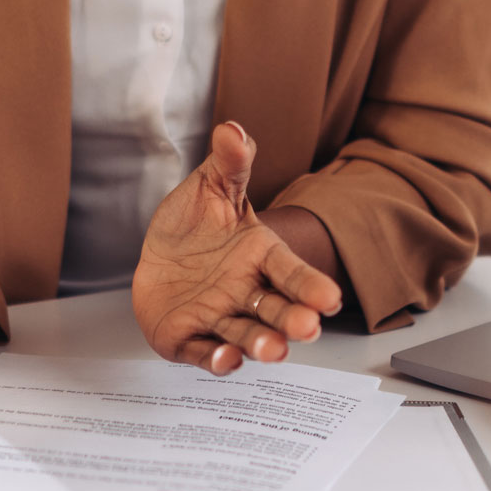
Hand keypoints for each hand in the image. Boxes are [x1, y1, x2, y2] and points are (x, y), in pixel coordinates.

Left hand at [134, 123, 343, 374]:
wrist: (161, 253)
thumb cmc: (195, 224)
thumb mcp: (211, 186)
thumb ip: (230, 162)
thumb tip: (233, 129)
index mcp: (260, 255)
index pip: (290, 271)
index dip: (310, 285)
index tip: (330, 298)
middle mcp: (246, 290)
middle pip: (275, 308)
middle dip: (292, 320)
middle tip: (308, 327)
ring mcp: (219, 316)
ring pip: (245, 334)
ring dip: (261, 344)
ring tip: (275, 350)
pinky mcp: (189, 337)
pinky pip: (204, 351)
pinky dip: (216, 360)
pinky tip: (226, 361)